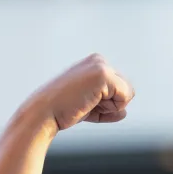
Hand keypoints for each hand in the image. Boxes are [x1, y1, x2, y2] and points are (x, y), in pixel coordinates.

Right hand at [20, 54, 134, 136]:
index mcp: (94, 63)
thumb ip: (107, 107)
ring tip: (86, 103)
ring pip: (128, 94)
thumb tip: (124, 113)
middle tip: (85, 104)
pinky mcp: (104, 75)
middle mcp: (99, 60)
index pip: (119, 88)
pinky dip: (112, 107)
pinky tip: (90, 103)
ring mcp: (101, 66)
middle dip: (110, 105)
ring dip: (111, 107)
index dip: (106, 104)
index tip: (84, 104)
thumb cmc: (62, 110)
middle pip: (126, 90)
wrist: (44, 113)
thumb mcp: (89, 106)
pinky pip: (126, 97)